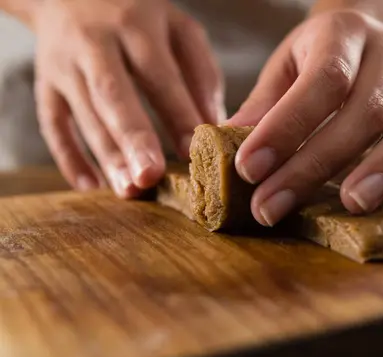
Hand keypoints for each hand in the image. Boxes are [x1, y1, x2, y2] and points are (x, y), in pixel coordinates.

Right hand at [32, 0, 224, 196]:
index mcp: (135, 26)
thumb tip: (215, 123)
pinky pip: (52, 123)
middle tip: (150, 177)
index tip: (194, 152)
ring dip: (106, 156)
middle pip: (113, 95)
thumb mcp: (177, 28)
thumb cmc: (138, 16)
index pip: (158, 74)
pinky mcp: (46, 84)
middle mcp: (95, 43)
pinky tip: (91, 186)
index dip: (176, 113)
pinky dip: (68, 157)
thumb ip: (200, 73)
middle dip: (132, 138)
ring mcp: (64, 65)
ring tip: (129, 190)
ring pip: (83, 114)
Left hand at [229, 10, 382, 226]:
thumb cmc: (320, 58)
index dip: (284, 127)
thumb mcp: (286, 67)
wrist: (371, 30)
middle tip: (274, 206)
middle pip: (363, 111)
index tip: (248, 169)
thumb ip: (263, 104)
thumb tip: (223, 147)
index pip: (319, 80)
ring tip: (354, 204)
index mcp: (342, 35)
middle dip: (315, 164)